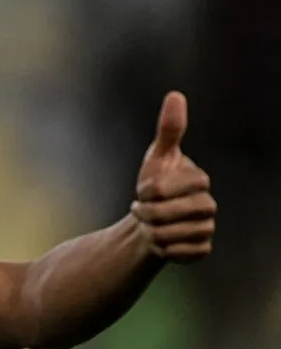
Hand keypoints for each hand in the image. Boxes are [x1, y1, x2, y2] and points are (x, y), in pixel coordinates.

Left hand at [131, 91, 216, 262]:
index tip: (143, 190)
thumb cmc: (154, 185)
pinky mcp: (201, 250)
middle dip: (149, 213)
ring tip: (149, 226)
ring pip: (174, 235)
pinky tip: (160, 244)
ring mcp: (207, 228)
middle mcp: (208, 204)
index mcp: (199, 181)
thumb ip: (169, 130)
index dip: (153, 189)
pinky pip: (181, 254)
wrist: (147, 221)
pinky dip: (163, 250)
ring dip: (153, 232)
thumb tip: (175, 95)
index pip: (176, 186)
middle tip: (140, 210)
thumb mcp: (157, 157)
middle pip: (174, 213)